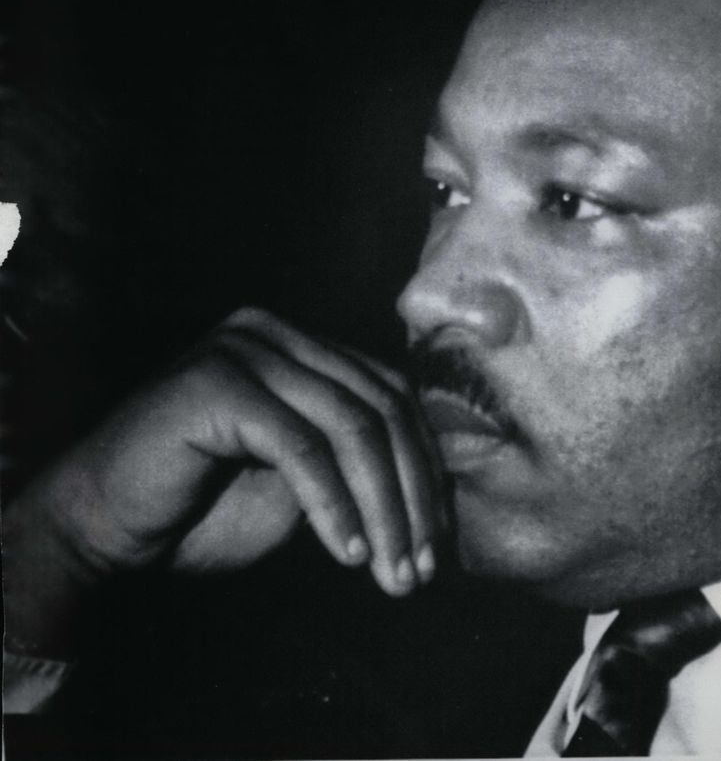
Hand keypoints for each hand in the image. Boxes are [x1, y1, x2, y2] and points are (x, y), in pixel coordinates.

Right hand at [4, 307, 442, 654]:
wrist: (99, 529)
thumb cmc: (201, 511)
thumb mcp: (302, 486)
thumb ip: (357, 465)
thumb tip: (436, 486)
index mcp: (300, 347)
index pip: (390, 394)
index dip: (425, 465)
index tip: (438, 539)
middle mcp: (276, 334)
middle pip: (379, 407)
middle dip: (412, 494)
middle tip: (422, 566)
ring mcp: (245, 349)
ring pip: (350, 427)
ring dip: (383, 508)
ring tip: (394, 570)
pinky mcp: (218, 382)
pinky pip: (301, 448)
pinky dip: (334, 505)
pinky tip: (349, 554)